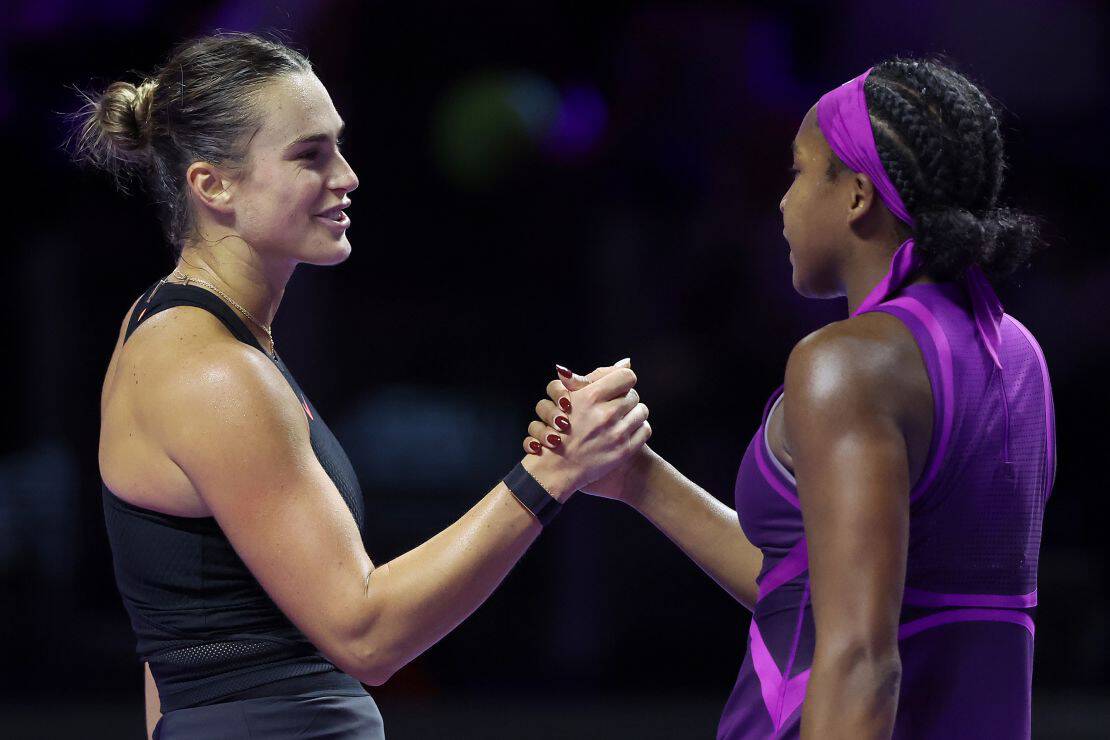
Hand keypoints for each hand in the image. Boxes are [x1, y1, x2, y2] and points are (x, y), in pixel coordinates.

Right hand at [524, 360, 652, 504]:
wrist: (556, 468)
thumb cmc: (560, 430)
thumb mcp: (570, 398)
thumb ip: (594, 378)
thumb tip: (627, 362)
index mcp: (591, 397)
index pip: (626, 376)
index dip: (622, 380)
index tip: (616, 388)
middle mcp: (606, 414)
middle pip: (634, 394)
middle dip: (625, 399)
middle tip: (614, 407)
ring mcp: (617, 434)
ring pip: (642, 411)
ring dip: (632, 413)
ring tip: (619, 420)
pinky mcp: (624, 451)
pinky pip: (645, 430)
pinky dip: (638, 430)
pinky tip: (625, 432)